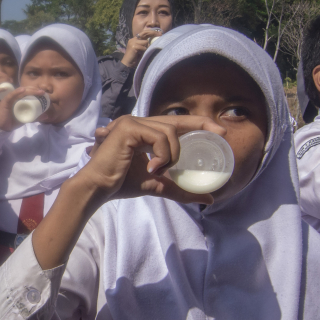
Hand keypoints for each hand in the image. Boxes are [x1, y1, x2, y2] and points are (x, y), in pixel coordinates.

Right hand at [0, 86, 46, 131]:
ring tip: (38, 91)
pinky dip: (16, 92)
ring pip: (20, 91)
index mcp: (19, 100)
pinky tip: (23, 90)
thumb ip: (34, 117)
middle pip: (25, 90)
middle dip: (34, 89)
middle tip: (43, 92)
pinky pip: (11, 95)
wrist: (1, 128)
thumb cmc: (11, 122)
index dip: (35, 91)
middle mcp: (14, 97)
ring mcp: (10, 99)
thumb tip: (46, 116)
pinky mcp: (5, 102)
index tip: (44, 93)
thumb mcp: (25, 119)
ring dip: (29, 90)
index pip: (27, 92)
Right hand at [77, 115, 214, 204]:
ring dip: (171, 155)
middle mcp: (138, 122)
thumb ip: (180, 189)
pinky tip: (151, 168)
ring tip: (159, 171)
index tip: (219, 132)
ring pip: (170, 131)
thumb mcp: (157, 184)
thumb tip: (208, 199)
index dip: (198, 124)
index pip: (175, 123)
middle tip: (221, 133)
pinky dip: (161, 155)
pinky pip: (159, 137)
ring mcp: (133, 122)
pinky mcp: (129, 128)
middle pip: (176, 120)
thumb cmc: (121, 184)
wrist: (99, 188)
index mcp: (144, 132)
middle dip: (201, 125)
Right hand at [120, 28, 161, 68]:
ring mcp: (133, 42)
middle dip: (153, 33)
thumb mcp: (140, 49)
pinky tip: (140, 54)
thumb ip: (144, 44)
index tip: (158, 33)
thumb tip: (154, 41)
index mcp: (134, 39)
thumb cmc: (134, 58)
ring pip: (145, 41)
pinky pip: (143, 47)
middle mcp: (133, 39)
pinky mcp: (133, 46)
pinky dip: (144, 51)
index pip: (144, 32)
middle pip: (144, 33)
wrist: (127, 64)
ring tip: (143, 52)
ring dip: (146, 47)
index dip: (151, 32)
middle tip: (160, 34)